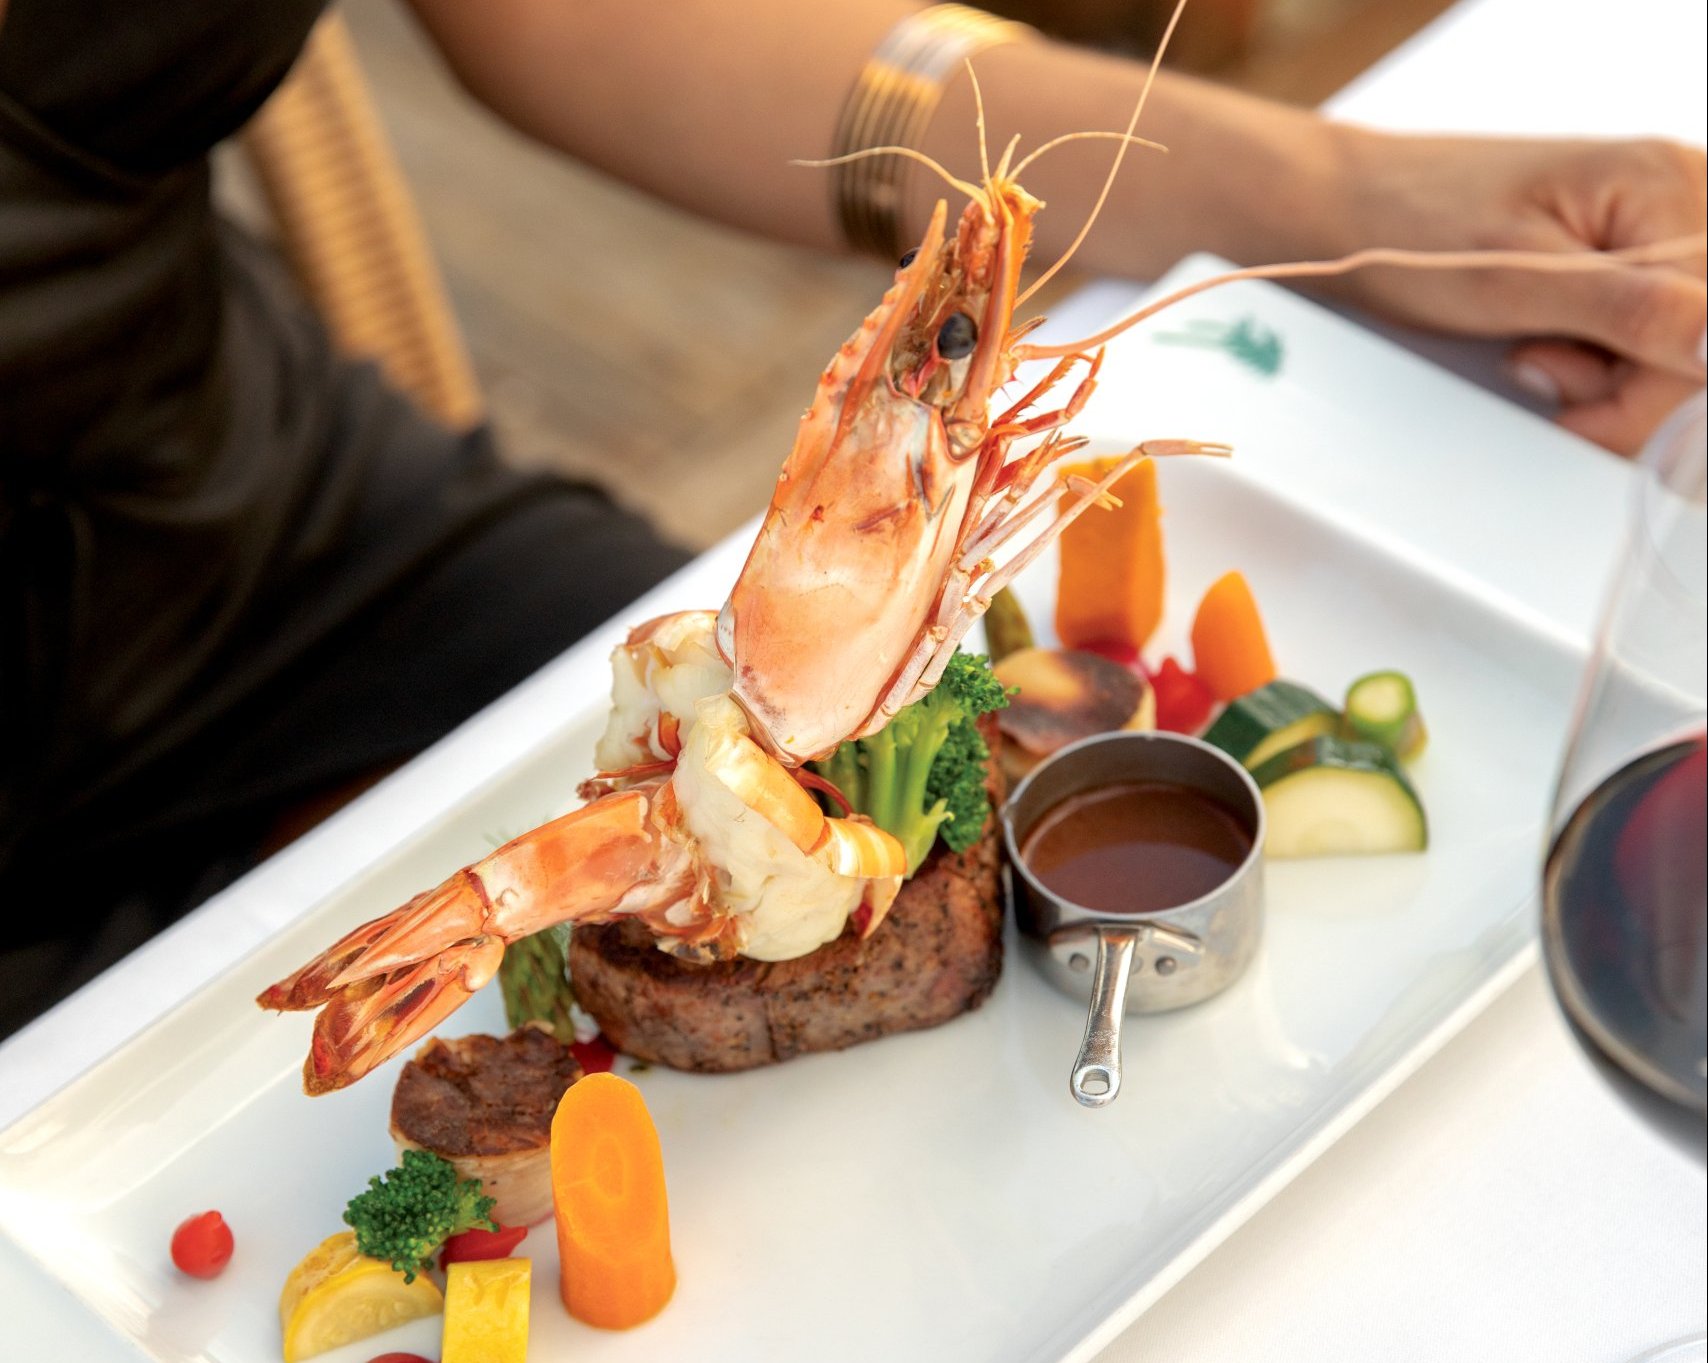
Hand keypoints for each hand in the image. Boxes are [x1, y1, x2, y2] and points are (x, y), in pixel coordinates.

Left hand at [1326, 130, 1705, 454]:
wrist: (1353, 209)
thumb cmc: (1413, 231)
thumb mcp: (1515, 284)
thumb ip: (1630, 313)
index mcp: (1667, 185)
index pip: (1707, 333)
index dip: (1643, 395)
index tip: (1569, 407)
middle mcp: (1682, 196)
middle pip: (1699, 345)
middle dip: (1621, 385)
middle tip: (1537, 363)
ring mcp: (1659, 227)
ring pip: (1674, 350)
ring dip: (1605, 376)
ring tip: (1534, 347)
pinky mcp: (1630, 258)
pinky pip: (1645, 335)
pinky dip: (1597, 359)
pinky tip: (1549, 343)